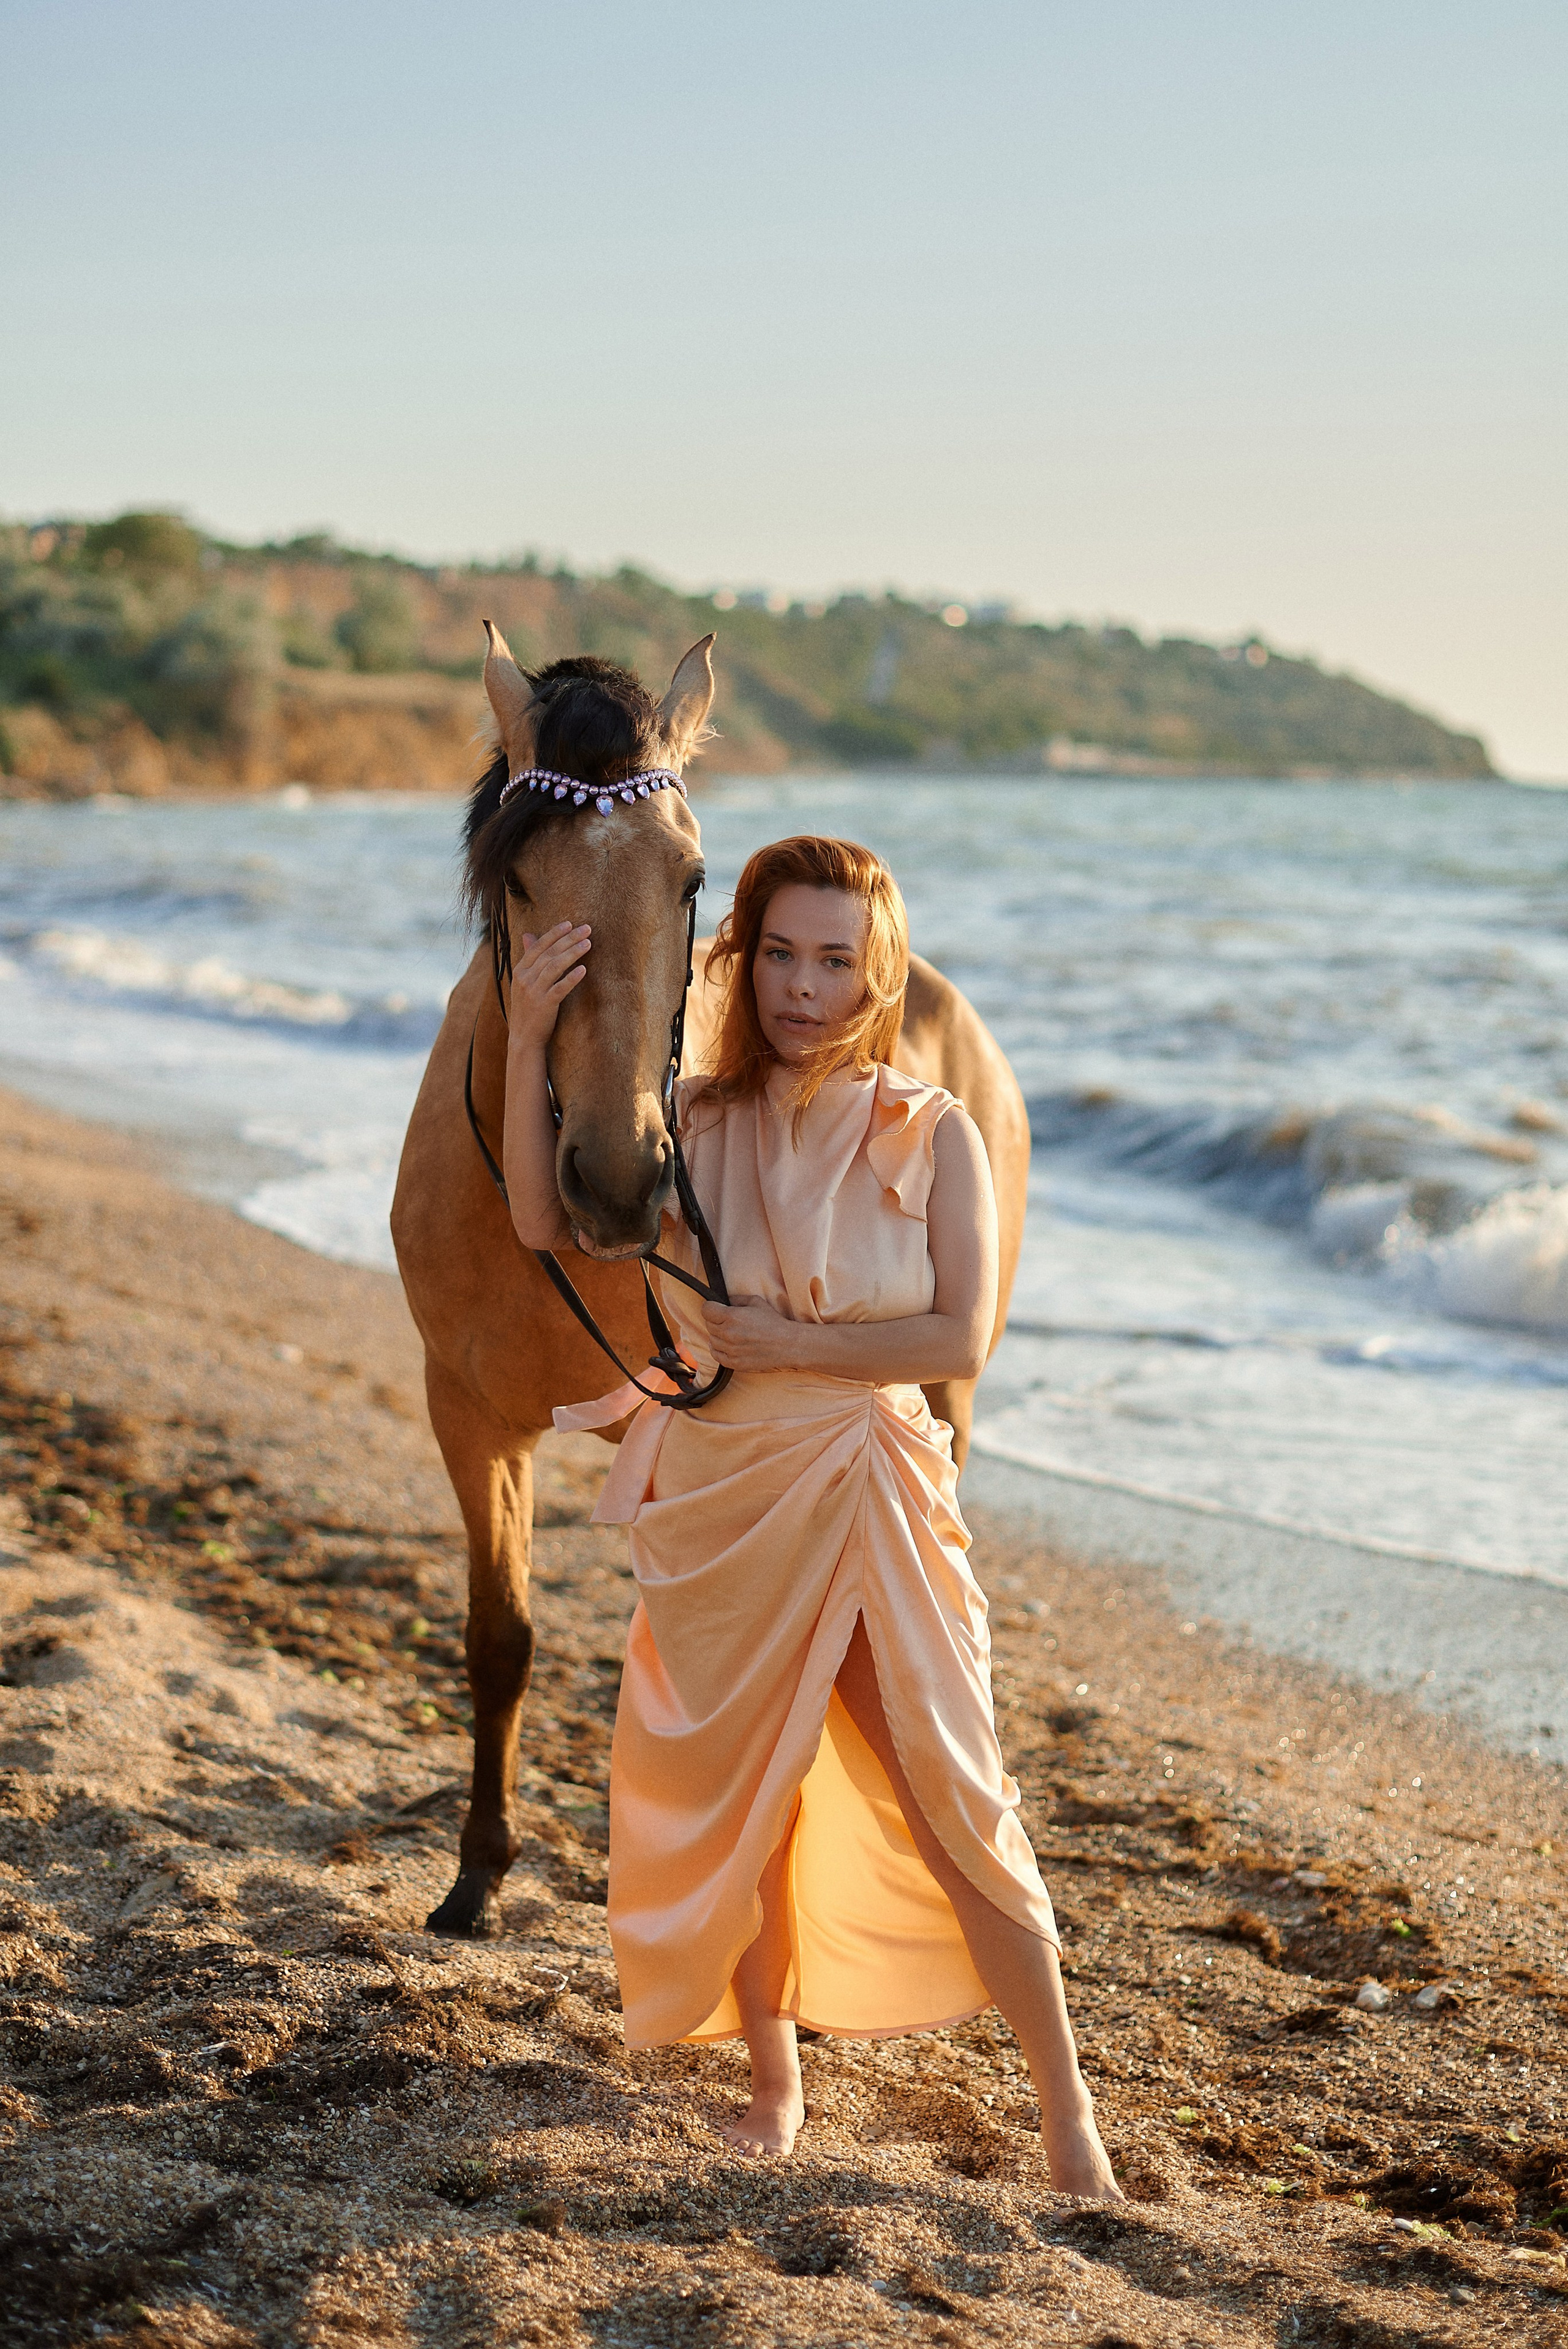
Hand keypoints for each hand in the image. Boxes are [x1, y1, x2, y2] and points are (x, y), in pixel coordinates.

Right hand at [510, 921, 590, 1047]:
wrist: (524, 1038)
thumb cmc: (528, 1008)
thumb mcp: (523, 981)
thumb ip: (529, 958)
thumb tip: (528, 934)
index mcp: (519, 971)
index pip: (538, 946)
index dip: (554, 933)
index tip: (570, 923)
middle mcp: (525, 979)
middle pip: (549, 953)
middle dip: (568, 938)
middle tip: (587, 929)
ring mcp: (534, 992)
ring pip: (555, 967)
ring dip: (573, 953)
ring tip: (588, 943)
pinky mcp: (545, 1005)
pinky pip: (560, 988)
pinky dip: (571, 978)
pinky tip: (583, 970)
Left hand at [700, 1295, 801, 1372]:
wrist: (786, 1344)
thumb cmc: (773, 1322)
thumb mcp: (756, 1302)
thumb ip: (736, 1299)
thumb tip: (723, 1300)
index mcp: (732, 1317)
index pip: (706, 1310)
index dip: (710, 1307)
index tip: (715, 1308)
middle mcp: (728, 1334)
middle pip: (708, 1324)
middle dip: (716, 1320)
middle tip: (729, 1320)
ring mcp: (730, 1350)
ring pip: (711, 1339)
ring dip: (718, 1335)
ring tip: (733, 1333)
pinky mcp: (733, 1363)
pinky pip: (715, 1354)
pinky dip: (719, 1348)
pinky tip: (728, 1344)